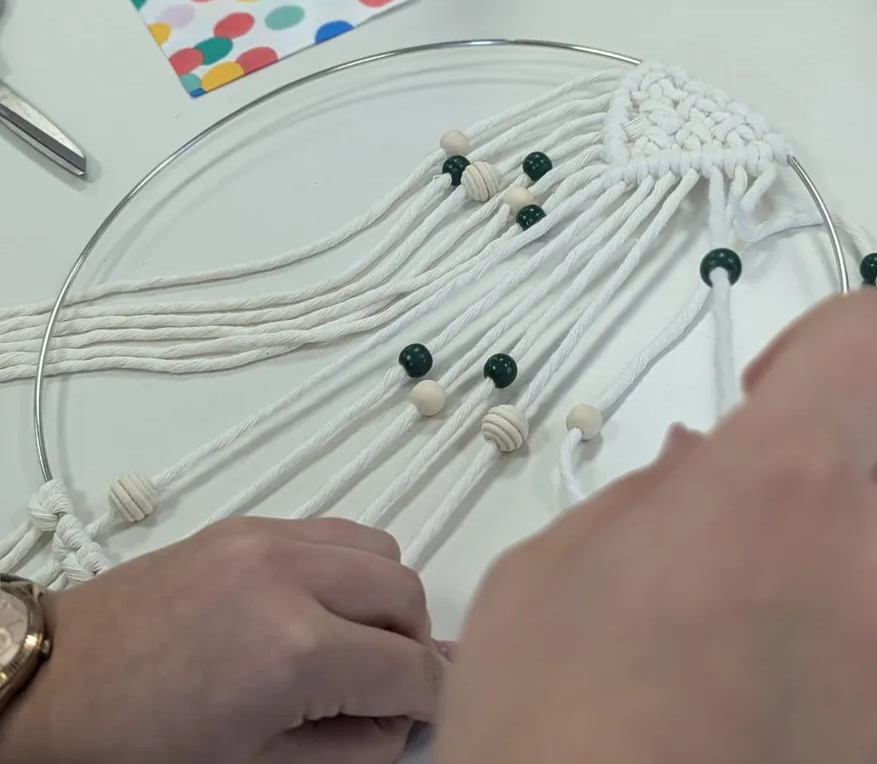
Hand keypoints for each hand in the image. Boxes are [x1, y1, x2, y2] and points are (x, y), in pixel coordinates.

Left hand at [0, 517, 448, 763]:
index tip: (428, 714)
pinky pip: (332, 530)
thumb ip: (353, 747)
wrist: (54, 681)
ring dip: (385, 598)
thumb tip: (401, 719)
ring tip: (353, 639)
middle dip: (414, 645)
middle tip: (387, 685)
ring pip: (379, 549)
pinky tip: (317, 604)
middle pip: (407, 594)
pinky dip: (348, 566)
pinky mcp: (248, 523)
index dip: (434, 699)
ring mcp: (268, 538)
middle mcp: (292, 576)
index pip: (410, 668)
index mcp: (296, 650)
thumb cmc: (142, 743)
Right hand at [436, 290, 876, 763]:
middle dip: (816, 487)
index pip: (874, 340)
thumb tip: (703, 463)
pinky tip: (767, 677)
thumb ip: (650, 494)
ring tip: (745, 625)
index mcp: (774, 499)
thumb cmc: (547, 738)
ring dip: (835, 566)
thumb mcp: (558, 569)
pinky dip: (849, 636)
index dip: (825, 343)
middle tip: (732, 541)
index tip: (774, 390)